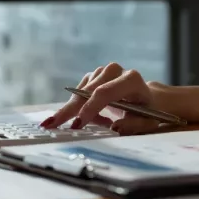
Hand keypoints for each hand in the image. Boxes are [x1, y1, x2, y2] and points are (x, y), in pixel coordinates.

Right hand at [39, 62, 166, 134]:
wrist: (147, 98)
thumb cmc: (147, 111)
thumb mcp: (147, 122)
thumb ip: (133, 125)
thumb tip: (114, 127)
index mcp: (132, 80)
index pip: (105, 92)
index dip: (90, 108)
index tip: (77, 124)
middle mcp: (115, 70)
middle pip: (87, 91)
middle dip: (69, 109)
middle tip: (51, 124)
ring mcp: (102, 72)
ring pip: (79, 93)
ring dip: (73, 111)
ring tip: (78, 125)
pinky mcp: (92, 76)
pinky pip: (78, 94)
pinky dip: (79, 108)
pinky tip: (92, 118)